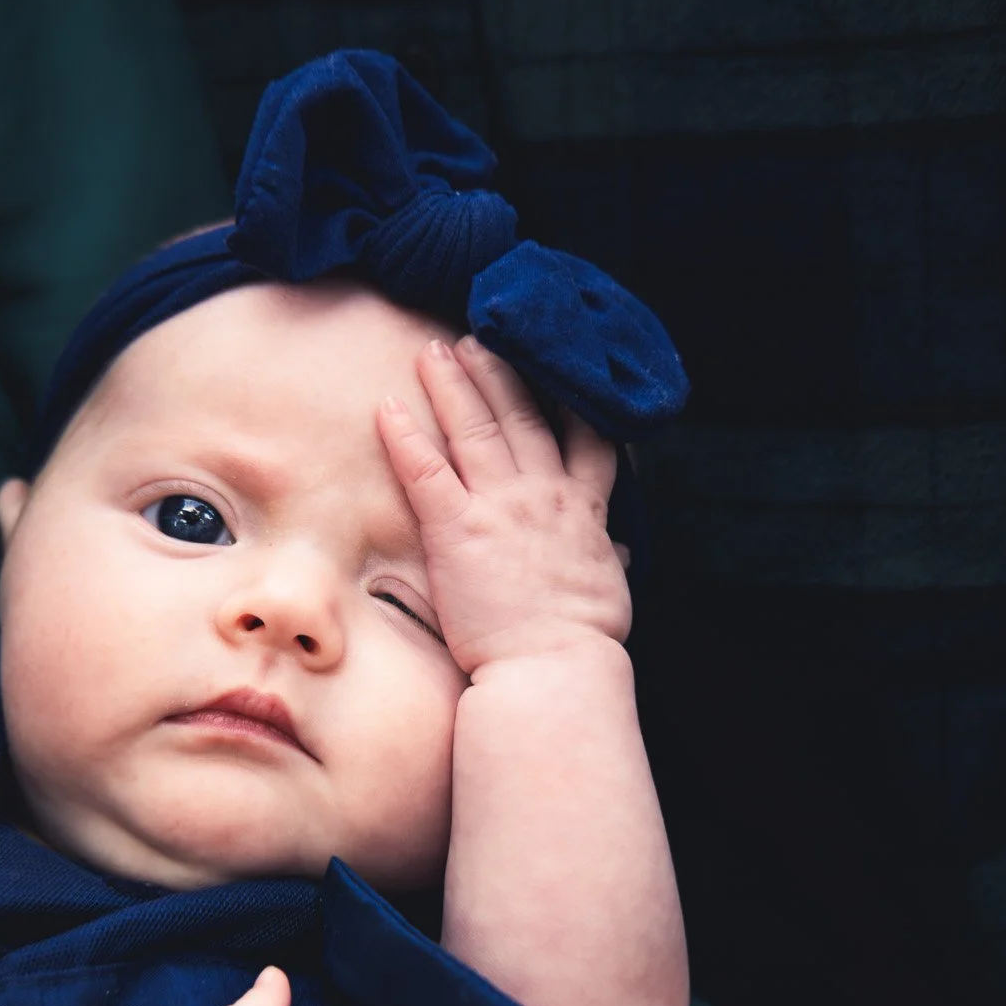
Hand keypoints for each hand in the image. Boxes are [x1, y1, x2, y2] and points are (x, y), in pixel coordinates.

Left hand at [378, 336, 629, 675]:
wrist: (552, 668)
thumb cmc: (582, 640)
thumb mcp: (608, 590)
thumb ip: (607, 558)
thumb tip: (618, 552)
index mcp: (583, 509)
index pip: (586, 438)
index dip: (571, 399)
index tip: (558, 369)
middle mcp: (543, 494)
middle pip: (522, 416)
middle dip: (501, 372)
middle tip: (479, 338)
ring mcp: (498, 506)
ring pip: (475, 428)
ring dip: (454, 384)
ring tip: (436, 350)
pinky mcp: (455, 528)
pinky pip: (425, 470)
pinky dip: (404, 435)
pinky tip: (387, 406)